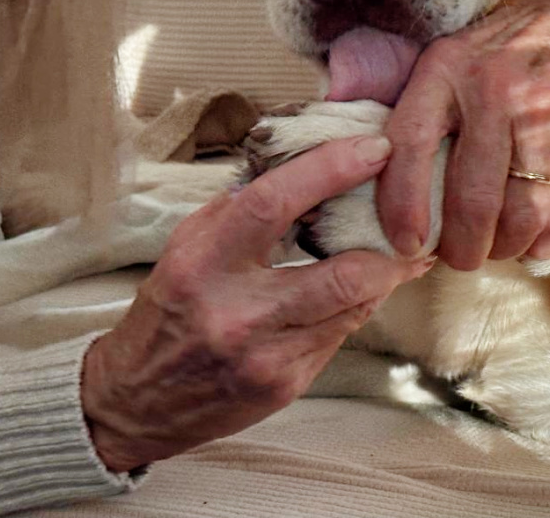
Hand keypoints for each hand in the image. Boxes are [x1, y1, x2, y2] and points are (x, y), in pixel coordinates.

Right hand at [81, 135, 430, 471]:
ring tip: (403, 254)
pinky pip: (340, 337)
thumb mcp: (186, 247)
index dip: (331, 170)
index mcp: (203, 262)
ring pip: (354, 307)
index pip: (273, 202)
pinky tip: (363, 292)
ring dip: (385, 277)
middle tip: (411, 220)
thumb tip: (302, 173)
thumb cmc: (167, 311)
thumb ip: (239, 210)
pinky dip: (356, 307)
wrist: (138, 400)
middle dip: (389, 246)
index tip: (373, 149)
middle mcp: (236, 311)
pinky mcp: (285, 385)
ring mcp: (265, 355)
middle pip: (341, 273)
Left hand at [377, 0, 549, 268]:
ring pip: (522, 212)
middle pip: (472, 198)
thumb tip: (363, 171)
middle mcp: (493, 93)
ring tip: (495, 247)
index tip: (406, 243)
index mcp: (445, 72)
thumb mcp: (440, 58)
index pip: (409, 146)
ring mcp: (544, 116)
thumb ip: (407, 108)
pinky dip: (548, 238)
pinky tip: (533, 240)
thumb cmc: (495, 47)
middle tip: (457, 257)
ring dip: (505, 247)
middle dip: (462, 247)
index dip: (402, 205)